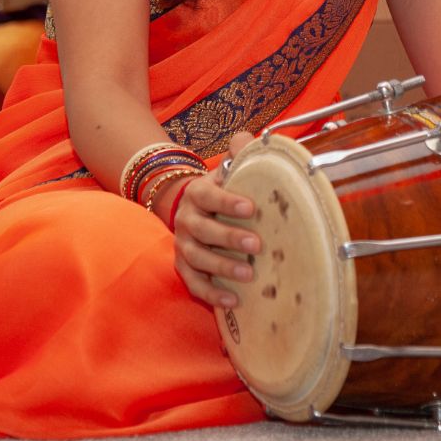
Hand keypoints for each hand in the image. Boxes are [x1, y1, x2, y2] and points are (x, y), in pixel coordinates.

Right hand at [168, 133, 260, 309]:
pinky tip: (233, 301)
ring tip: (249, 275)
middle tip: (257, 245)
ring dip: (223, 268)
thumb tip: (252, 139)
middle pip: (203, 231)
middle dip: (229, 239)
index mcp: (197, 193)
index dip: (227, 202)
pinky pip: (193, 283)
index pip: (208, 196)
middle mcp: (186, 220)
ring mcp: (183, 245)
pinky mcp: (184, 267)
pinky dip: (211, 293)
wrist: (193, 209)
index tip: (251, 208)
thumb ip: (240, 153)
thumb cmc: (220, 191)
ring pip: (197, 259)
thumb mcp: (227, 171)